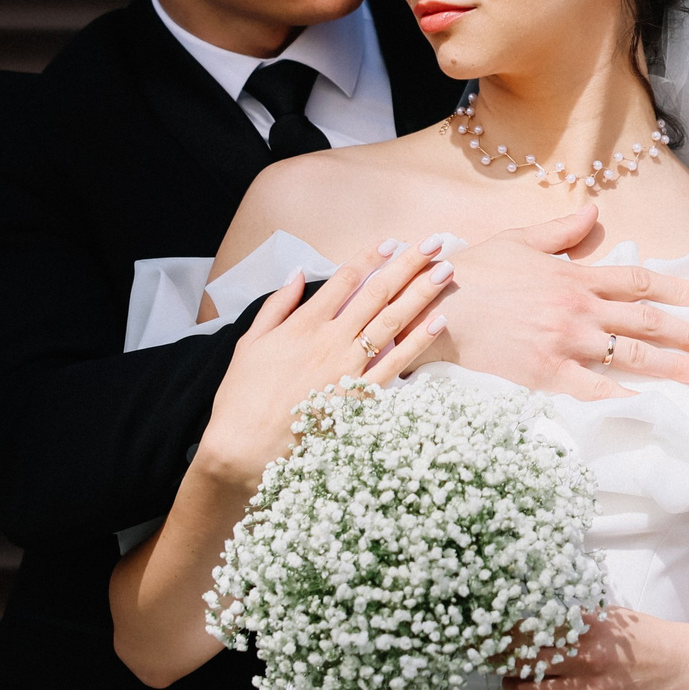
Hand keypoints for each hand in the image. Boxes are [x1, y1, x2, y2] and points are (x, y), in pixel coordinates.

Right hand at [195, 243, 451, 485]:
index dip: (371, 258)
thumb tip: (297, 273)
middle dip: (408, 265)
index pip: (345, 279)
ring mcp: (348, 367)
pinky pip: (397, 363)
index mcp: (303, 324)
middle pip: (377, 292)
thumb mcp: (250, 343)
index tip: (392, 242)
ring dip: (421, 293)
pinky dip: (419, 341)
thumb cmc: (242, 397)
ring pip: (393, 321)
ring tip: (445, 271)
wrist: (244, 447)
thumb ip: (276, 306)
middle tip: (435, 243)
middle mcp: (331, 339)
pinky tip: (440, 320)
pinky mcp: (360, 396)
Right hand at [430, 206, 688, 401]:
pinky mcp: (546, 373)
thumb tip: (593, 212)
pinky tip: (649, 406)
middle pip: (646, 321)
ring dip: (671, 365)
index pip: (639, 282)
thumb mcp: (518, 241)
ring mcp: (565, 342)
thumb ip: (560, 230)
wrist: (435, 306)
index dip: (676, 292)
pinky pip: (593, 389)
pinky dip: (623, 398)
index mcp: (575, 276)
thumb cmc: (473, 273)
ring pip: (630, 355)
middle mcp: (579, 308)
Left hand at [507, 606, 688, 689]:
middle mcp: (583, 657)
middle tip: (492, 658)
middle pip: (522, 659)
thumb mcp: (611, 616)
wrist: (680, 666)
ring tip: (512, 685)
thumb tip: (540, 617)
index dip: (503, 632)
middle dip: (499, 659)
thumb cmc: (645, 638)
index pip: (530, 628)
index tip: (492, 633)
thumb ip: (577, 618)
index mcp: (586, 627)